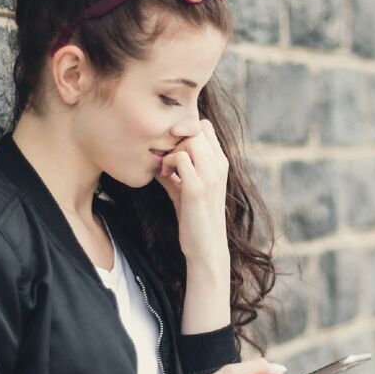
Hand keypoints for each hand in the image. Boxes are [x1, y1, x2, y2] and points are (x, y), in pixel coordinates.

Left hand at [155, 119, 229, 264]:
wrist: (206, 247)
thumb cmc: (195, 217)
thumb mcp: (186, 188)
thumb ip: (175, 170)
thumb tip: (154, 156)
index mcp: (220, 163)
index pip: (204, 127)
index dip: (185, 131)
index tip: (173, 149)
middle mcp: (219, 166)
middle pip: (196, 128)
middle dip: (176, 139)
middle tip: (167, 159)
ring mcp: (210, 176)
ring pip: (189, 139)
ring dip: (172, 150)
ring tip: (166, 169)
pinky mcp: (197, 188)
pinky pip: (180, 158)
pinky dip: (167, 163)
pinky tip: (165, 176)